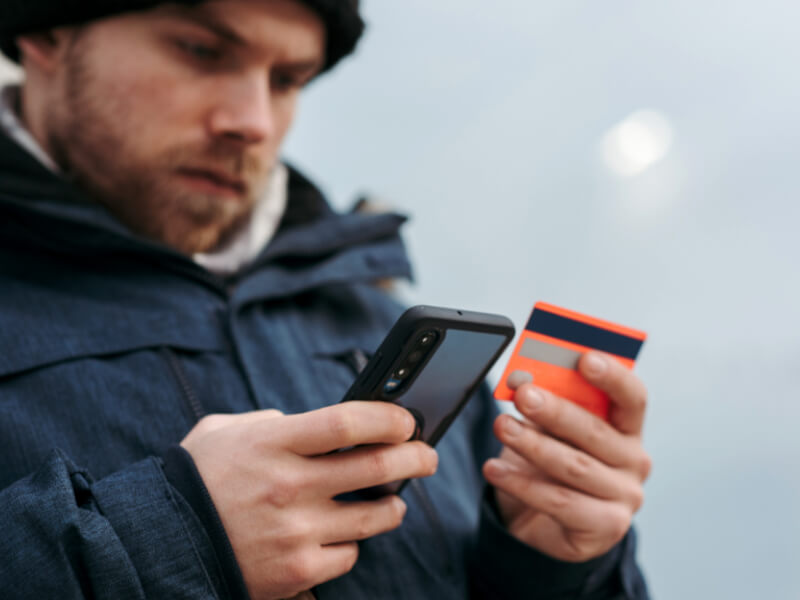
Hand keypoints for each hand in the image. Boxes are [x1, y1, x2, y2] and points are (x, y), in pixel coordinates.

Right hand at [180, 403, 438, 599]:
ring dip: (395, 505)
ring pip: (375, 517)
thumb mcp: (226, 431)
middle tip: (427, 455)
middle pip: (377, 467)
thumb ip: (273, 419)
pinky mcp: (297, 571)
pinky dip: (352, 544)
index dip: (388, 418)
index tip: (406, 420)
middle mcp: (289, 486)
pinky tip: (343, 535)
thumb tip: (315, 425)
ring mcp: (296, 532)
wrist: (161, 544)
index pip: (348, 422)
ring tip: (395, 499)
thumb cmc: (196, 480)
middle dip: (416, 457)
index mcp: (273, 443)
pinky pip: (348, 556)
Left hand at [483, 352, 650, 561]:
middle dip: (556, 410)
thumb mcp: (548, 430)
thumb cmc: (548, 463)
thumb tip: (522, 378)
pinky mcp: (606, 528)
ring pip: (574, 466)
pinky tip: (494, 470)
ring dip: (533, 445)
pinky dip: (523, 484)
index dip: (612, 377)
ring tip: (502, 427)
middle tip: (523, 395)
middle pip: (596, 431)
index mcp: (627, 428)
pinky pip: (560, 502)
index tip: (584, 358)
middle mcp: (635, 461)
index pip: (632, 397)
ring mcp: (624, 497)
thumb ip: (544, 404)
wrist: (540, 522)